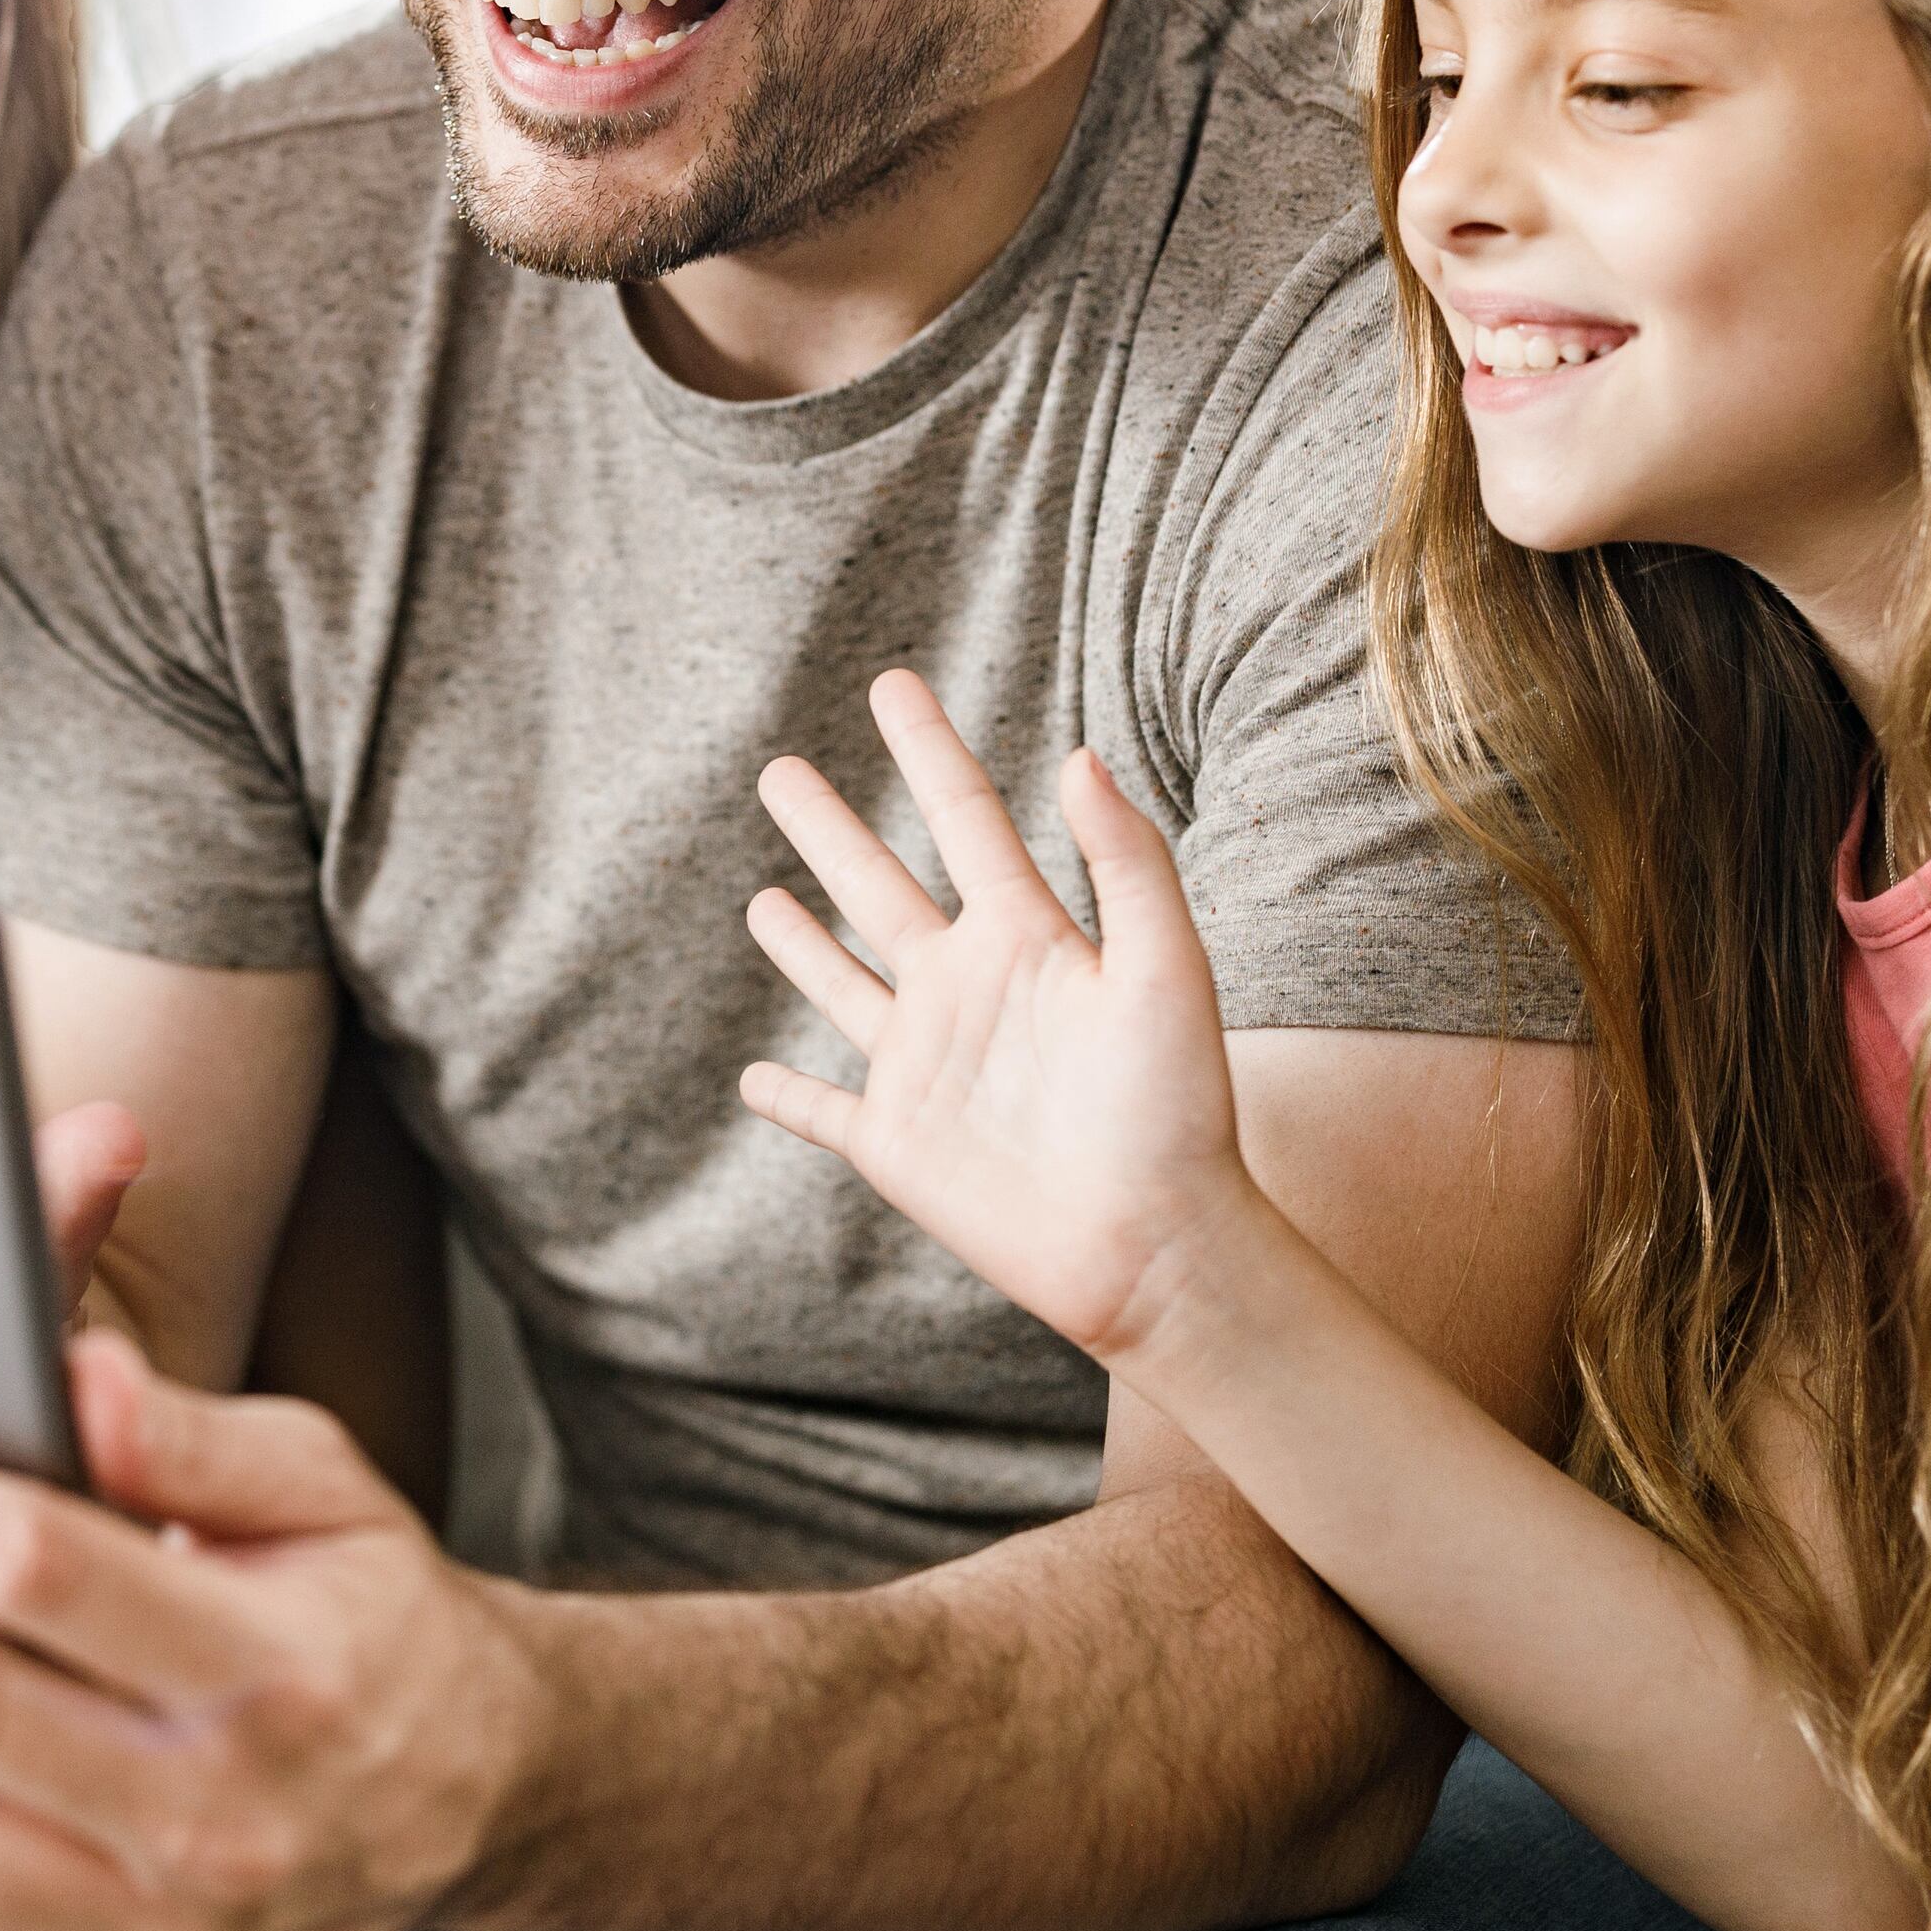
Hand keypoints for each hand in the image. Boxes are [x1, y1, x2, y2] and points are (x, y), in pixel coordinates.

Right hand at [736, 667, 1256, 1365]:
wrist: (1158, 1245)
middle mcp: (967, 991)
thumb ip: (1128, 862)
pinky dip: (784, 1098)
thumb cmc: (1177, 1109)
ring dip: (801, 944)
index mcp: (1028, 938)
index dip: (928, 749)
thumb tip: (1080, 754)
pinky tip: (753, 1080)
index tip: (892, 685)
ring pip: (843, 984)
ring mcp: (925, 1068)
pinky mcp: (895, 1145)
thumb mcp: (1168, 969)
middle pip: (878, 886)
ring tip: (761, 899)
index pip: (965, 820)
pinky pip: (823, 1112)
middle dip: (830, 829)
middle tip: (777, 769)